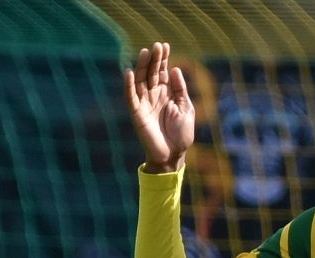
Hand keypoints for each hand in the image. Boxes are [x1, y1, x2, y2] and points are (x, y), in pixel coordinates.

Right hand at [124, 42, 193, 172]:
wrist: (174, 155)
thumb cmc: (182, 134)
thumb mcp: (186, 108)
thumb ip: (180, 90)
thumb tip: (175, 69)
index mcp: (166, 94)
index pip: (162, 72)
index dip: (163, 59)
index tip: (165, 45)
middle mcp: (154, 95)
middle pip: (151, 73)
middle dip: (154, 59)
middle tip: (156, 45)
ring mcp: (144, 103)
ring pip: (141, 81)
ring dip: (142, 66)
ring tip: (145, 52)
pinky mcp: (137, 113)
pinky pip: (131, 97)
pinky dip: (129, 85)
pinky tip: (130, 72)